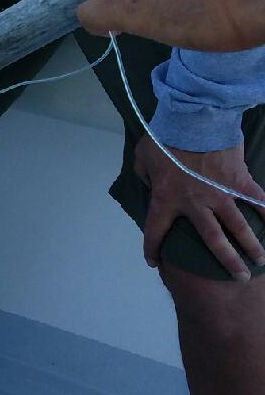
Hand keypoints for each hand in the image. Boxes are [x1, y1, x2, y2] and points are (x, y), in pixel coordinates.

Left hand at [134, 135, 264, 279]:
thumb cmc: (162, 137)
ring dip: (252, 245)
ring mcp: (221, 193)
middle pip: (214, 240)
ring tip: (261, 259)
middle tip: (239, 276)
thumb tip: (150, 182)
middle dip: (228, 260)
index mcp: (167, 197)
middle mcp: (196, 203)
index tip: (153, 262)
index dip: (152, 247)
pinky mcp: (239, 180)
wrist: (191, 119)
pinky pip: (258, 200)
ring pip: (240, 227)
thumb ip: (146, 175)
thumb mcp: (142, 157)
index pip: (156, 229)